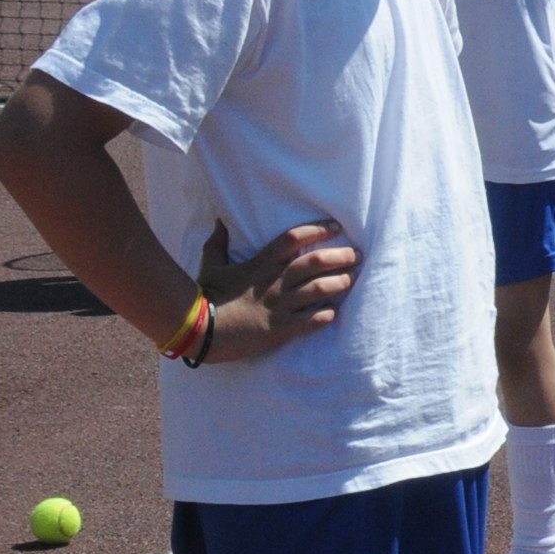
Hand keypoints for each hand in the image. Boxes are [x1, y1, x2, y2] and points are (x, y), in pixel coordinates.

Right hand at [189, 219, 357, 363]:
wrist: (197, 331)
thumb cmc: (204, 297)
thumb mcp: (210, 266)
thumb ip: (218, 244)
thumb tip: (220, 222)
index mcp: (260, 264)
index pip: (293, 238)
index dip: (317, 229)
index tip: (336, 227)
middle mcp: (275, 282)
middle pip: (316, 261)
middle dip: (341, 256)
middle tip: (356, 254)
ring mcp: (280, 305)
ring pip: (321, 289)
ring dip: (341, 283)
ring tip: (353, 279)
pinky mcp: (282, 329)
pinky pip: (314, 320)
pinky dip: (328, 315)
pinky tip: (336, 312)